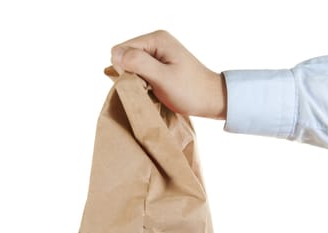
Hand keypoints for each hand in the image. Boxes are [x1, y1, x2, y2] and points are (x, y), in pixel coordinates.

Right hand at [111, 30, 225, 119]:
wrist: (212, 99)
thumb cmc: (190, 91)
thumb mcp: (163, 78)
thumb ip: (139, 63)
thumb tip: (115, 54)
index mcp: (156, 39)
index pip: (120, 50)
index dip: (125, 69)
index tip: (143, 83)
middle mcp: (155, 41)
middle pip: (124, 56)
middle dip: (130, 74)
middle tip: (149, 87)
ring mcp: (158, 52)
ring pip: (131, 65)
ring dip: (137, 80)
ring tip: (153, 89)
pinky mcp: (159, 63)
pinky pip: (140, 71)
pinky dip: (143, 82)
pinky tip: (154, 89)